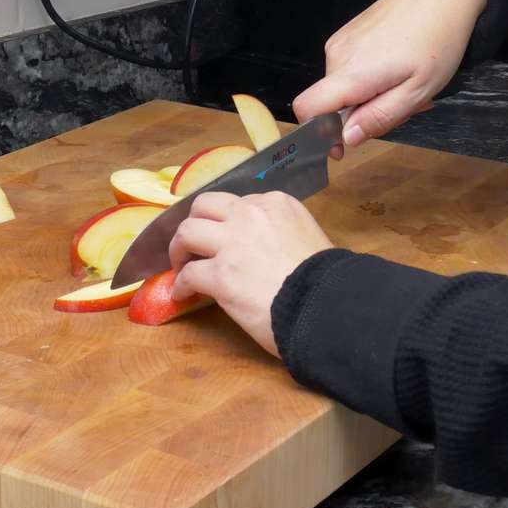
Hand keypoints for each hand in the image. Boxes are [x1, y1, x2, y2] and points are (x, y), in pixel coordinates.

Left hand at [167, 191, 333, 356]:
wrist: (327, 304)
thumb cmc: (326, 277)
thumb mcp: (307, 235)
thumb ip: (280, 231)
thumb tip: (261, 249)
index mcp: (275, 203)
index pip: (237, 203)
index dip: (226, 222)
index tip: (224, 239)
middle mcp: (250, 214)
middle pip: (204, 206)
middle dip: (195, 224)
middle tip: (193, 246)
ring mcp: (232, 243)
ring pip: (187, 232)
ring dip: (179, 250)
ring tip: (181, 267)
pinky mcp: (220, 275)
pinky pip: (187, 275)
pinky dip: (181, 285)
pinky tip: (185, 295)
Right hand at [293, 0, 487, 154]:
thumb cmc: (438, 40)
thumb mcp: (417, 91)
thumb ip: (379, 118)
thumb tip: (346, 138)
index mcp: (352, 72)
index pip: (307, 109)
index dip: (320, 134)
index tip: (344, 144)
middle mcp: (337, 55)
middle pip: (332, 103)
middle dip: (363, 115)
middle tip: (405, 106)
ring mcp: (342, 41)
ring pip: (344, 87)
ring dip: (372, 96)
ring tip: (407, 84)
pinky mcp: (349, 33)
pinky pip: (351, 68)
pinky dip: (372, 78)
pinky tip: (399, 68)